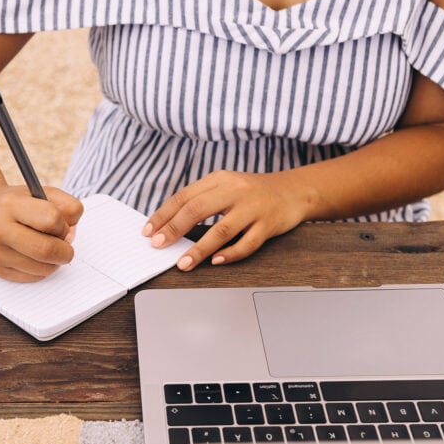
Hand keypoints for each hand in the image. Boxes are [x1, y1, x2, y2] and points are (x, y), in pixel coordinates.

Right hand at [0, 185, 83, 281]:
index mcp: (10, 204)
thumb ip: (67, 207)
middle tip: (64, 247)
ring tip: (47, 248)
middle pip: (46, 250)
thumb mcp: (42, 193)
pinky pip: (33, 278)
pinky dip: (41, 269)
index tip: (62, 226)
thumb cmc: (17, 204)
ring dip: (54, 262)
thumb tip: (70, 236)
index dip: (63, 225)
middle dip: (64, 251)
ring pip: (42, 268)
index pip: (51, 219)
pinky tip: (34, 257)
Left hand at [143, 170, 311, 269]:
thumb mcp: (225, 187)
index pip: (184, 196)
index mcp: (219, 180)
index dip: (164, 214)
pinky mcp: (268, 224)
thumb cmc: (252, 193)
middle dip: (174, 229)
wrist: (294, 190)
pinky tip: (216, 261)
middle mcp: (235, 190)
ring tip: (183, 263)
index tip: (148, 231)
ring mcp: (253, 208)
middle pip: (198, 209)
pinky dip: (231, 253)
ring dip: (199, 249)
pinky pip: (248, 242)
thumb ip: (201, 200)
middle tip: (159, 245)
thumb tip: (168, 225)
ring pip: (221, 229)